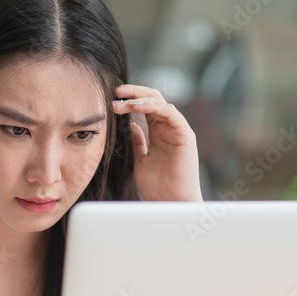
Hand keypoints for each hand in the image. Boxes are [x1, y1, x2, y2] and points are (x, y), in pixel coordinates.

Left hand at [111, 84, 202, 201]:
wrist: (170, 203)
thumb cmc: (157, 187)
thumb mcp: (140, 160)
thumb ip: (137, 142)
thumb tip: (130, 125)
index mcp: (158, 132)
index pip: (144, 107)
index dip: (129, 100)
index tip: (111, 99)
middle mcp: (168, 128)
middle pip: (152, 99)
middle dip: (133, 93)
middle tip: (116, 91)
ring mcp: (178, 130)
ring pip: (160, 102)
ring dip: (139, 99)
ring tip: (122, 101)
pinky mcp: (185, 135)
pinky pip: (170, 113)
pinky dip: (153, 106)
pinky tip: (137, 107)